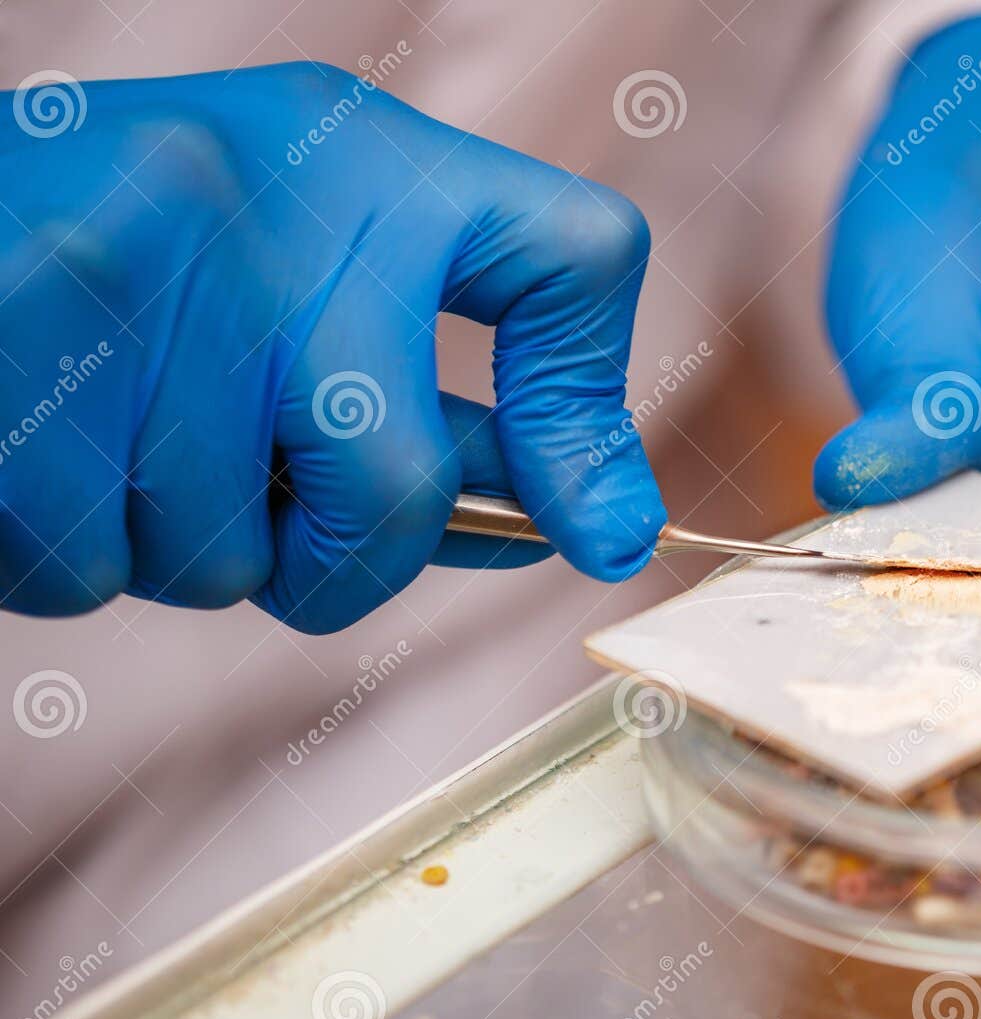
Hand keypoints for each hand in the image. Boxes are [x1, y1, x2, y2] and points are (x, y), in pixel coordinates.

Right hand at [0, 63, 664, 633]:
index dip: (590, 420)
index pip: (576, 256)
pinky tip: (44, 446)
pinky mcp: (18, 333)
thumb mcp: (306, 283)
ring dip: (178, 547)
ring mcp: (143, 256)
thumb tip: (599, 522)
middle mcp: (270, 190)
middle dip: (340, 562)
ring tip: (115, 432)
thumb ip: (438, 405)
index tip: (593, 526)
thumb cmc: (134, 272)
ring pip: (226, 559)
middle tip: (269, 515)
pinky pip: (94, 570)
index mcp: (369, 162)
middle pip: (399, 490)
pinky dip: (72, 553)